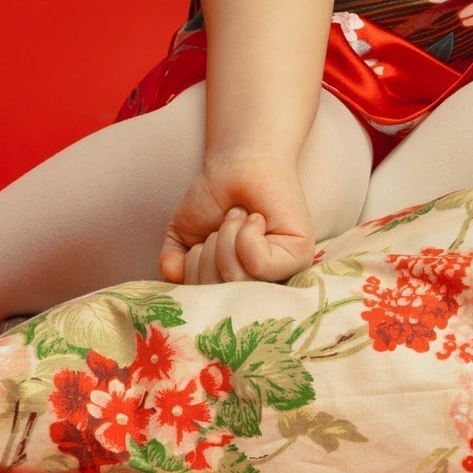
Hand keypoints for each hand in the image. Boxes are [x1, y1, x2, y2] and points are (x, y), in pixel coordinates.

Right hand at [160, 158, 316, 284]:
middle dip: (208, 253)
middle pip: (219, 296)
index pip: (202, 307)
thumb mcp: (184, 238)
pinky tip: (254, 219)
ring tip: (238, 218)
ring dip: (226, 238)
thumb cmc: (213, 202)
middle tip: (222, 226)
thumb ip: (174, 265)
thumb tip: (173, 276)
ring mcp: (281, 276)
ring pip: (237, 280)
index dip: (192, 272)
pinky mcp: (299, 257)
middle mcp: (258, 290)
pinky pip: (258, 264)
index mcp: (230, 292)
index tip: (202, 244)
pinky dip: (245, 235)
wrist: (237, 165)